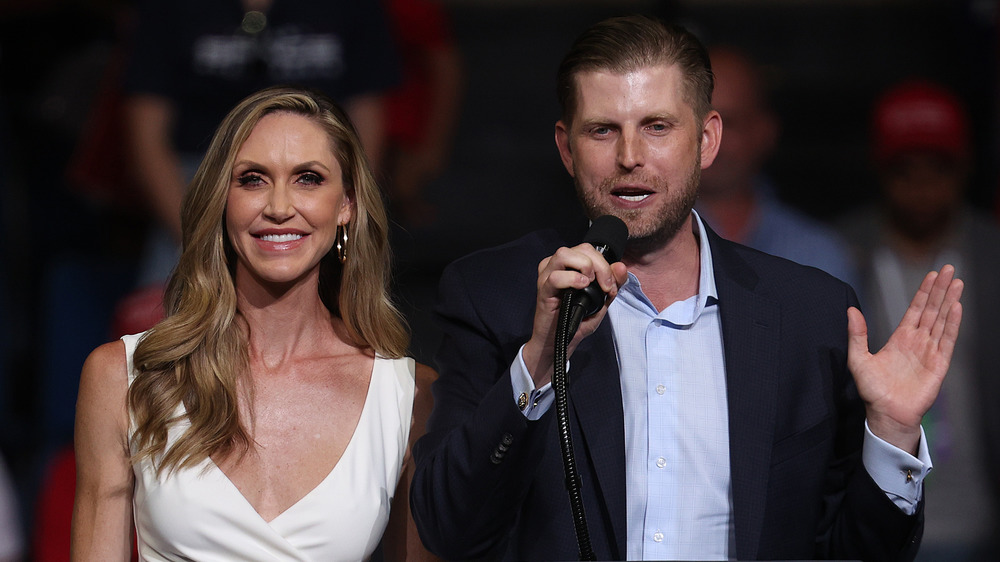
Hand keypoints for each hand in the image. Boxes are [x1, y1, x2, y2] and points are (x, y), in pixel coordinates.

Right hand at [522, 244, 627, 387]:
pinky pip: (554, 277)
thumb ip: (612, 285)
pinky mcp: (543, 291)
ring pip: (564, 254)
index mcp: (569, 266)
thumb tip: (621, 267)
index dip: (604, 264)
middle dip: (599, 265)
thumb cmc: (576, 322)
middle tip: (606, 286)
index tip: (611, 285)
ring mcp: (547, 277)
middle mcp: (556, 267)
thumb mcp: (601, 303)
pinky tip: (581, 287)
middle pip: (579, 248)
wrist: (559, 343)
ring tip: (589, 284)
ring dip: (584, 267)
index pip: (588, 250)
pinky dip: (571, 278)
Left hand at [847, 265, 962, 454]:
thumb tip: (850, 310)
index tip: (931, 274)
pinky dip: (952, 323)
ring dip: (949, 301)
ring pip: (942, 320)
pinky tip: (956, 307)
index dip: (923, 292)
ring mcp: (929, 352)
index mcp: (900, 338)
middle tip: (948, 269)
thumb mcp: (858, 359)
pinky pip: (947, 340)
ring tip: (956, 282)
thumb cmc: (872, 391)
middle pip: (931, 310)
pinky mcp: (938, 364)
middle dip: (939, 289)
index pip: (915, 309)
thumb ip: (856, 334)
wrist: (886, 414)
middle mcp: (917, 342)